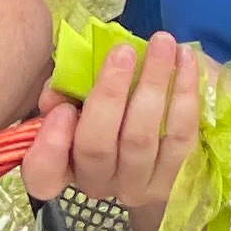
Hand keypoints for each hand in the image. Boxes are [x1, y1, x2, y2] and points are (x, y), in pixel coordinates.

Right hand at [16, 34, 203, 230]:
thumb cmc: (105, 107)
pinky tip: (186, 58)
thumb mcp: (73, 97)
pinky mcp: (176, 179)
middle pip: (97, 147)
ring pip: (141, 138)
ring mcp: (137, 186)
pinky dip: (185, 93)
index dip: (50, 146)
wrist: (156, 130)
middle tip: (124, 50)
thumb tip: (58, 96)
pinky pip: (181, 135)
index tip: (63, 109)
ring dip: (154, 83)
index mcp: (64, 166)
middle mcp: (97, 183)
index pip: (44, 175)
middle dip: (109, 94)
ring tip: (162, 43)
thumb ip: (61, 94)